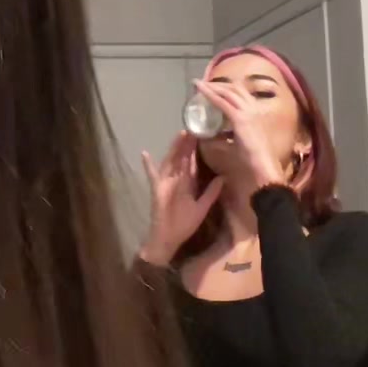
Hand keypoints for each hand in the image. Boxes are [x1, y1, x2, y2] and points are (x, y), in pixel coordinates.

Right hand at [139, 135, 223, 265]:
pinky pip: (152, 176)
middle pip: (182, 158)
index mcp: (187, 184)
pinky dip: (148, 166)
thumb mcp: (201, 207)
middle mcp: (176, 180)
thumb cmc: (183, 225)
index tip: (203, 136)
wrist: (169, 239)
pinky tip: (144, 154)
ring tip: (181, 134)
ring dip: (175, 148)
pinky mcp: (157, 189)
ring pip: (171, 162)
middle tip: (194, 127)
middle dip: (187, 144)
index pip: (192, 164)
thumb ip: (211, 193)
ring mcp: (166, 183)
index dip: (197, 151)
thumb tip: (223, 177)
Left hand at [194, 78, 286, 191]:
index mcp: (255, 114)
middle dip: (218, 85)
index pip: (240, 95)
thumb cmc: (254, 160)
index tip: (214, 88)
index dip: (227, 90)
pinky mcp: (240, 119)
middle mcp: (253, 109)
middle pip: (234, 89)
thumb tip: (211, 136)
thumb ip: (226, 138)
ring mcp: (248, 112)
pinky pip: (222, 102)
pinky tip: (200, 90)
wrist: (263, 167)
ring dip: (212, 86)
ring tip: (199, 85)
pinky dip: (210, 94)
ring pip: (228, 92)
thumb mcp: (238, 144)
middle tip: (203, 84)